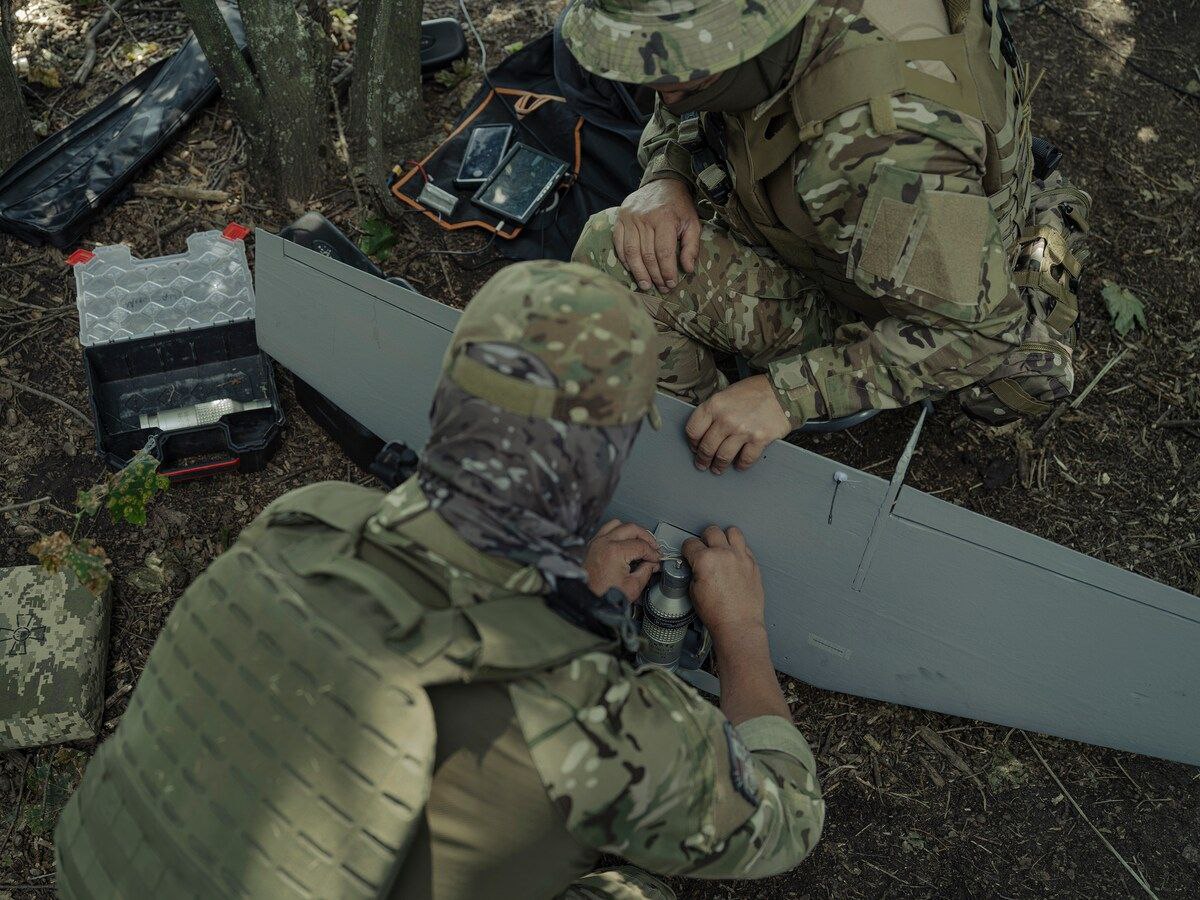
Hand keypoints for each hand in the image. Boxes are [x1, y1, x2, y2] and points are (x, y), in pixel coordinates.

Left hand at [585, 519, 661, 600]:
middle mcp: (604, 542)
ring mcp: (596, 542)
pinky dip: (618, 532)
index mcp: (615, 551)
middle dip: (646, 537)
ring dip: (631, 531)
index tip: (657, 559)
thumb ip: (646, 571)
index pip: (641, 545)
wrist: (585, 601)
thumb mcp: (633, 587)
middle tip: (653, 548)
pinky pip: (606, 529)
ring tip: (640, 542)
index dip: (653, 553)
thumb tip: (652, 563)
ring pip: (618, 524)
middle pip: (632, 528)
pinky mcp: (591, 546)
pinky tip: (624, 542)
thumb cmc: (603, 596)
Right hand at [613, 178, 700, 292]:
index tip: (671, 284)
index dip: (667, 271)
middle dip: (655, 275)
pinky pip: (619, 244)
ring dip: (639, 272)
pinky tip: (633, 270)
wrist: (663, 183)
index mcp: (664, 218)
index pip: (664, 252)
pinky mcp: (619, 219)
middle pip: (647, 255)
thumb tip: (687, 269)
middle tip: (660, 288)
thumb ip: (691, 246)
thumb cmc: (679, 207)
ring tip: (646, 285)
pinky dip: (625, 260)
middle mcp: (645, 218)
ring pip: (632, 252)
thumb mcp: (692, 223)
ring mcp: (629, 218)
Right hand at [681, 526, 765, 642]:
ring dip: (724, 537)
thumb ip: (694, 571)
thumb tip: (696, 565)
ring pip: (732, 531)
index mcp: (705, 560)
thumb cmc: (717, 613)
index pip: (690, 543)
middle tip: (704, 549)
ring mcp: (741, 557)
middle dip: (705, 539)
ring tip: (722, 547)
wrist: (738, 624)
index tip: (689, 554)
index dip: (687, 550)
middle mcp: (724, 554)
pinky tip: (734, 558)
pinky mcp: (752, 563)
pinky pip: (745, 546)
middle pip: (711, 531)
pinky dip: (738, 549)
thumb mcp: (693, 591)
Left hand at [687, 375, 790, 473]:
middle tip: (703, 464)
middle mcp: (726, 419)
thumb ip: (714, 411)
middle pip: (707, 447)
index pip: (693, 430)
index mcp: (715, 405)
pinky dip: (740, 465)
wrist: (782, 391)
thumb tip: (704, 432)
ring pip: (723, 456)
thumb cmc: (755, 391)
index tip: (695, 447)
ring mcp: (743, 431)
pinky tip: (739, 465)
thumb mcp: (727, 393)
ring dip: (719, 466)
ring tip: (718, 469)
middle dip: (703, 459)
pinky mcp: (759, 440)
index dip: (692, 442)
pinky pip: (745, 460)